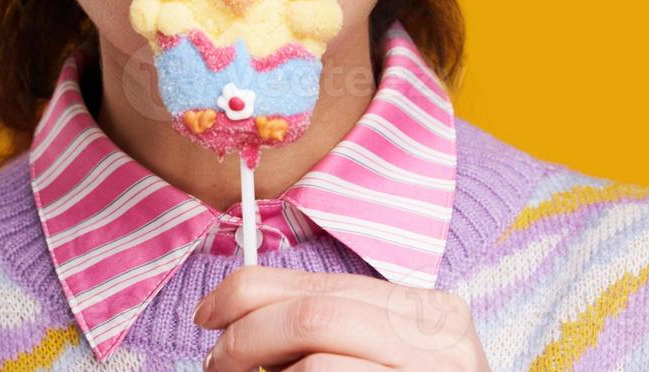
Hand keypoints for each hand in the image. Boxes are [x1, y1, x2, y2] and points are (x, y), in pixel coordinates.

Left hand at [194, 267, 489, 370]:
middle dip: (245, 337)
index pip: (320, 284)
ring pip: (314, 362)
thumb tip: (239, 319)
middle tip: (215, 365)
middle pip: (311, 316)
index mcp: (429, 311)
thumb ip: (333, 330)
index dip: (247, 293)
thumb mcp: (386, 355)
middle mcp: (440, 339)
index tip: (208, 314)